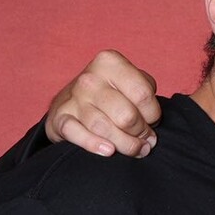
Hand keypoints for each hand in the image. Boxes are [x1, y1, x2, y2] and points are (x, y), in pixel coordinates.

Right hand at [43, 50, 161, 157]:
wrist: (70, 100)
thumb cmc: (111, 93)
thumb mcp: (130, 81)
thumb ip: (146, 93)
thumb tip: (153, 123)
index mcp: (110, 62)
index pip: (143, 94)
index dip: (154, 114)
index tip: (152, 121)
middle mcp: (90, 78)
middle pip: (127, 116)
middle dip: (141, 133)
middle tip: (146, 140)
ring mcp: (74, 98)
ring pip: (106, 129)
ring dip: (126, 145)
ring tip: (135, 150)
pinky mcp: (60, 117)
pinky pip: (76, 133)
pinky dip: (93, 145)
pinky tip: (109, 151)